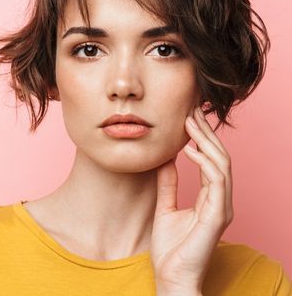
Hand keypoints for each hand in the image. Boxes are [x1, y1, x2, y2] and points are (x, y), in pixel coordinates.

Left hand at [150, 106, 233, 294]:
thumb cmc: (170, 247)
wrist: (170, 277)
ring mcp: (221, 207)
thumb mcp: (166, 207)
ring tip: (190, 122)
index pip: (211, 160)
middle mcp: (220, 199)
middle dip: (206, 132)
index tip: (188, 118)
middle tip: (192, 111)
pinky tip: (189, 149)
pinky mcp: (218, 215)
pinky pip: (216, 180)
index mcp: (210, 197)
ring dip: (206, 141)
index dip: (201, 138)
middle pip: (219, 157)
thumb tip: (165, 159)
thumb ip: (168, 183)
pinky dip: (204, 162)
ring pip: (221, 164)